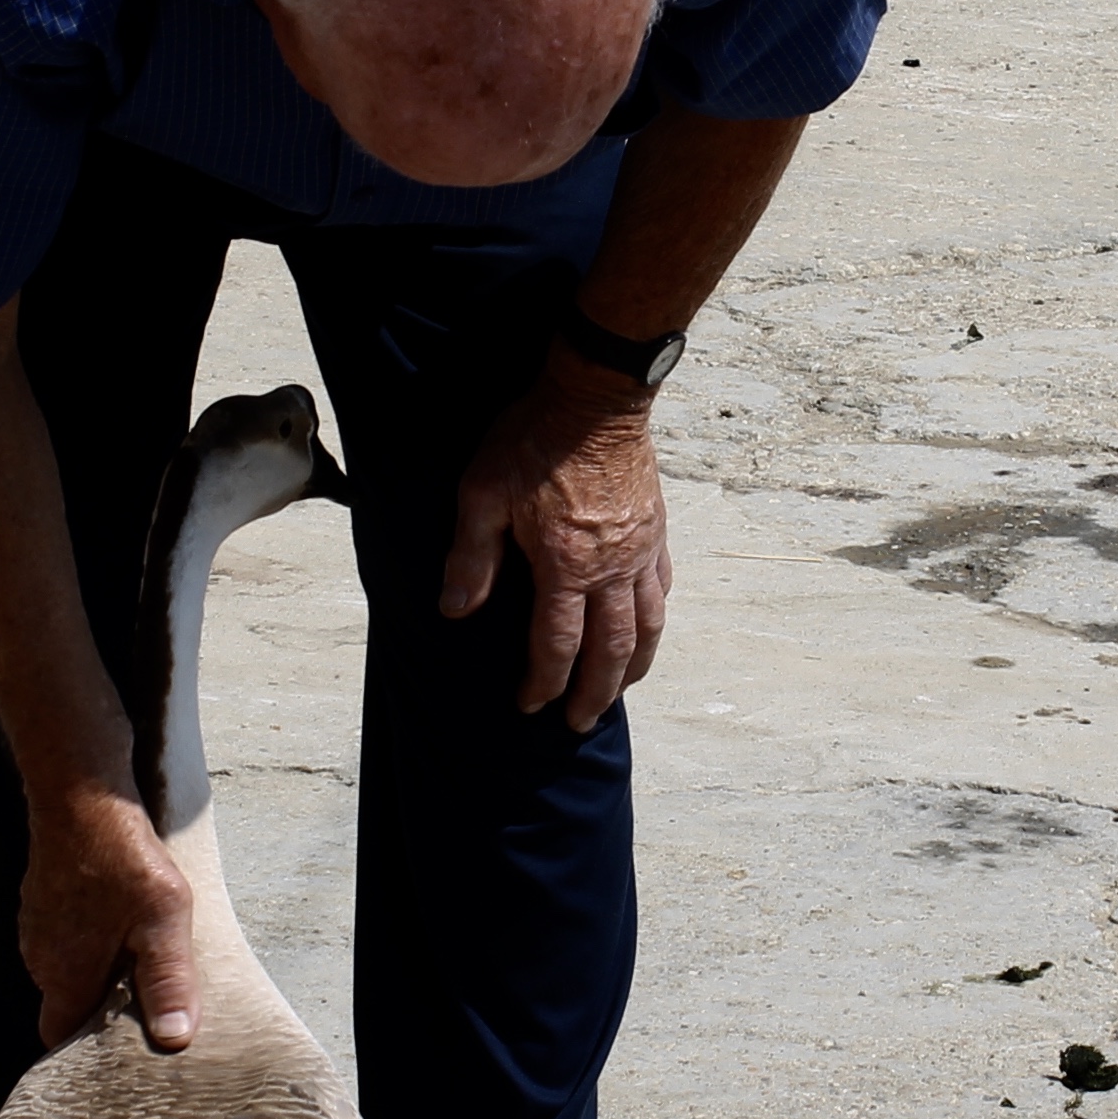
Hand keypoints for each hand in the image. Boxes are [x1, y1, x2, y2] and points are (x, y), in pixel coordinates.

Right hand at [18, 781, 200, 1052]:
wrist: (81, 794)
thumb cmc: (123, 857)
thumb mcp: (162, 922)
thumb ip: (167, 982)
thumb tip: (174, 1040)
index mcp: (65, 976)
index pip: (59, 1038)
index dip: (86, 1052)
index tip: (120, 1051)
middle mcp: (40, 959)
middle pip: (66, 1004)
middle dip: (101, 1009)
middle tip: (144, 1000)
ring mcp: (36, 928)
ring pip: (67, 968)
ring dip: (99, 969)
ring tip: (139, 955)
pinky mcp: (42, 901)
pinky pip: (65, 936)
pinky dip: (90, 938)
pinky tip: (120, 918)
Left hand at [440, 358, 670, 729]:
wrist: (595, 396)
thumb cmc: (534, 440)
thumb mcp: (483, 493)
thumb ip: (471, 557)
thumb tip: (455, 611)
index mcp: (566, 565)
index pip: (557, 644)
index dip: (543, 682)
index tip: (531, 706)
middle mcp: (611, 568)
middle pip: (611, 649)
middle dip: (594, 693)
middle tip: (580, 722)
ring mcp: (640, 551)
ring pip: (648, 626)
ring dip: (634, 667)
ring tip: (620, 691)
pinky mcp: (656, 530)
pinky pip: (662, 588)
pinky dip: (655, 621)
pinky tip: (647, 631)